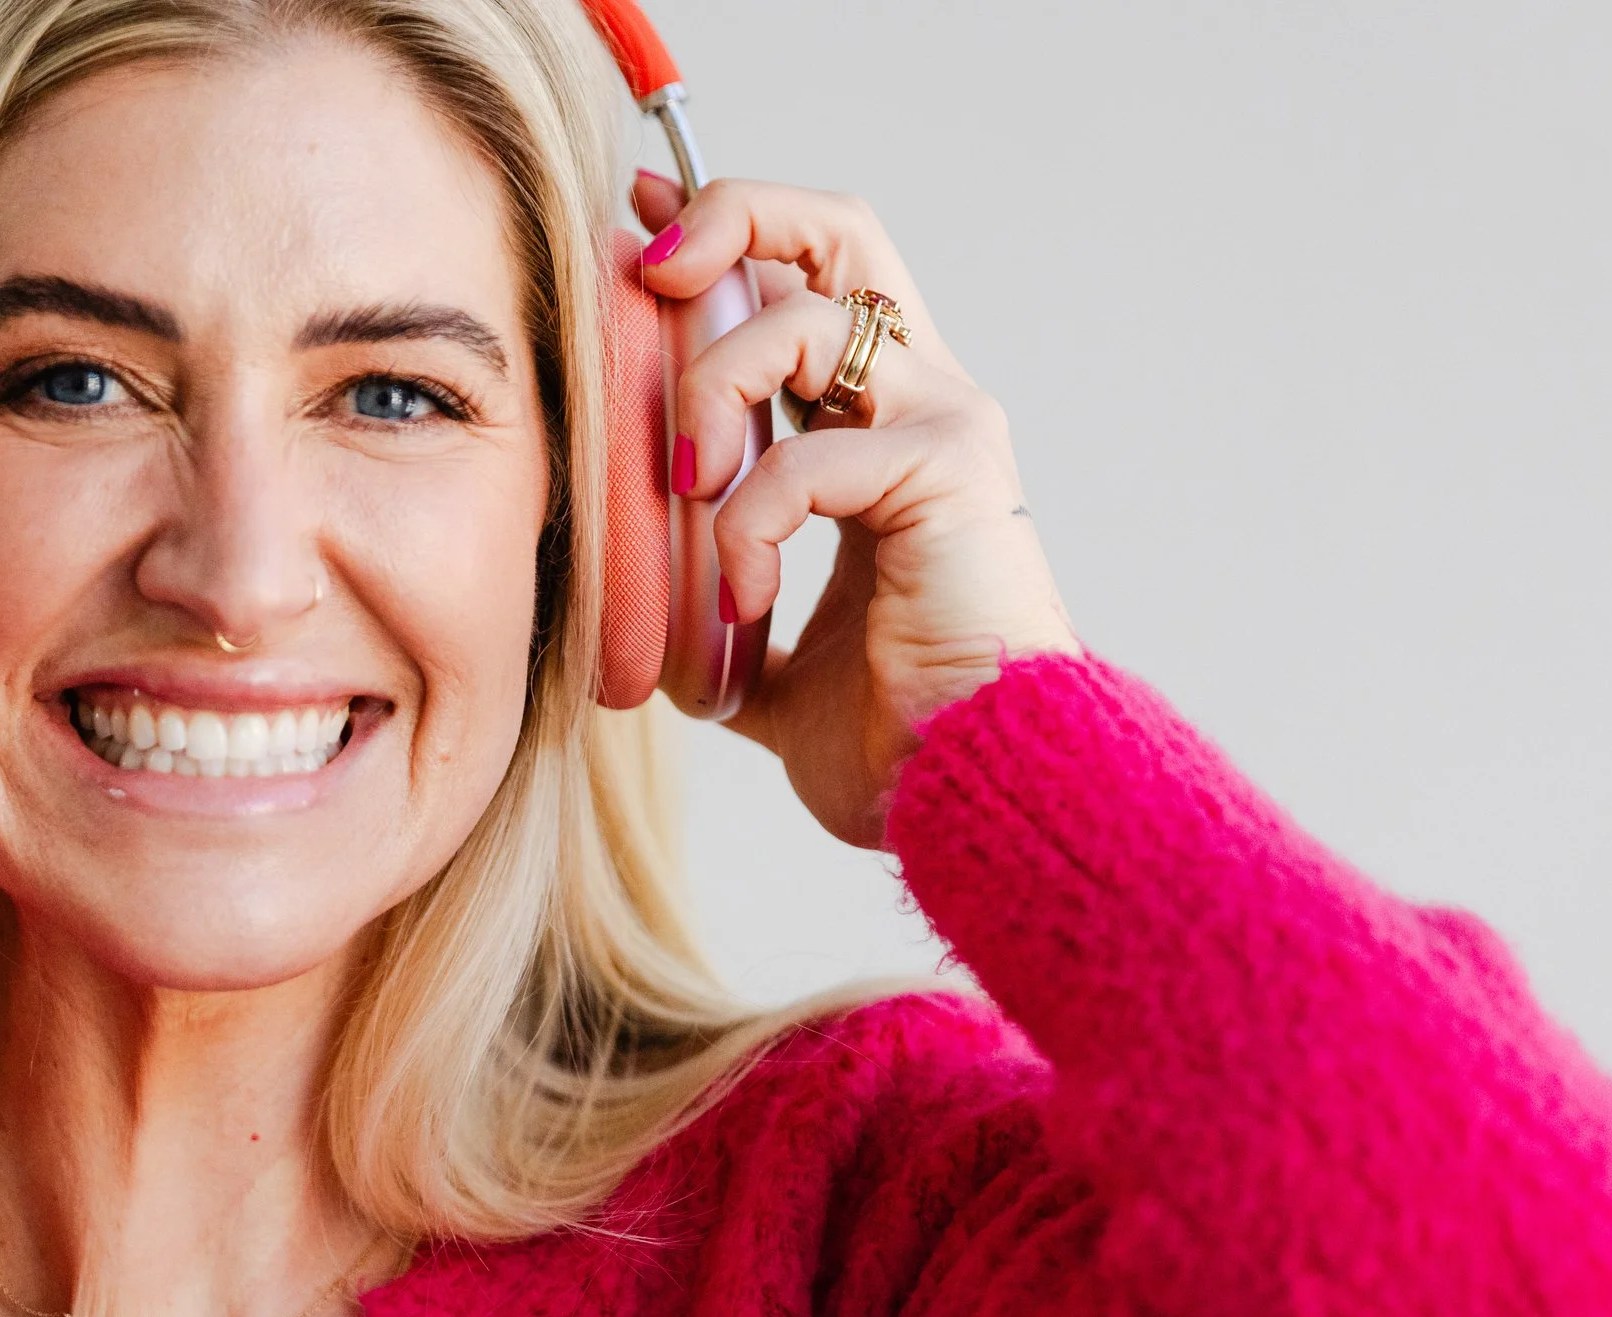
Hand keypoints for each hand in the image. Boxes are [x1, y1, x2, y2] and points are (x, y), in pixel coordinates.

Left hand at [635, 173, 1080, 848]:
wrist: (971, 803)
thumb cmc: (897, 745)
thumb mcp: (771, 669)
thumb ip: (721, 619)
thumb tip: (649, 624)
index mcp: (882, 431)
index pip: (807, 283)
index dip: (724, 237)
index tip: (640, 233)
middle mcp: (924, 404)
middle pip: (837, 232)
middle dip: (732, 218)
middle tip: (653, 271)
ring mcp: (946, 428)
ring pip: (808, 320)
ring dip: (714, 387)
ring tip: (683, 482)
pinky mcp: (952, 474)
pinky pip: (809, 458)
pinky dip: (749, 521)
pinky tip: (743, 597)